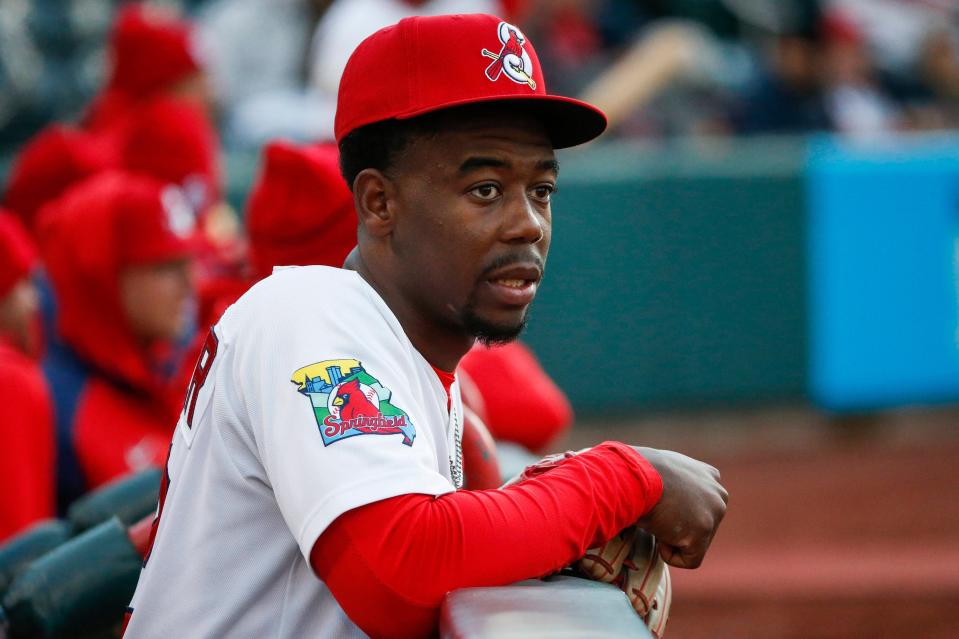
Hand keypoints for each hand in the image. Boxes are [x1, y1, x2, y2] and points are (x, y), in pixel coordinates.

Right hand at [633, 447, 727, 568]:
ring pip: (696, 543)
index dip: (677, 512)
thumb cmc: (640, 472)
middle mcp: (718, 493)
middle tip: (658, 514)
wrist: (635, 477)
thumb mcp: (666, 471)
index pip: (701, 506)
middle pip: (701, 526)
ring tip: (657, 520)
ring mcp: (714, 513)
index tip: (660, 504)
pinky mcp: (703, 532)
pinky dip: (670, 554)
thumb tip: (670, 498)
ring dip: (674, 538)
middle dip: (679, 527)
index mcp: (710, 476)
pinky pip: (689, 560)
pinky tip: (658, 534)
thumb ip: (680, 484)